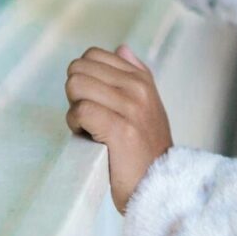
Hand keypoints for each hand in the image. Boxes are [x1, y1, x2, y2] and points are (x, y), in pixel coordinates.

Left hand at [64, 43, 173, 214]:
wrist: (161, 187)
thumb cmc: (146, 150)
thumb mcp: (149, 106)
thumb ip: (135, 74)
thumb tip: (121, 48)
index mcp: (142, 79)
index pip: (92, 55)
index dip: (84, 79)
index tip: (96, 103)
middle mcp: (137, 88)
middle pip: (78, 69)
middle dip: (76, 94)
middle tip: (91, 118)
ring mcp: (130, 108)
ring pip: (76, 86)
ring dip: (75, 110)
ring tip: (91, 129)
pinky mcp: (120, 129)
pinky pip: (80, 111)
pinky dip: (76, 126)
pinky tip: (89, 138)